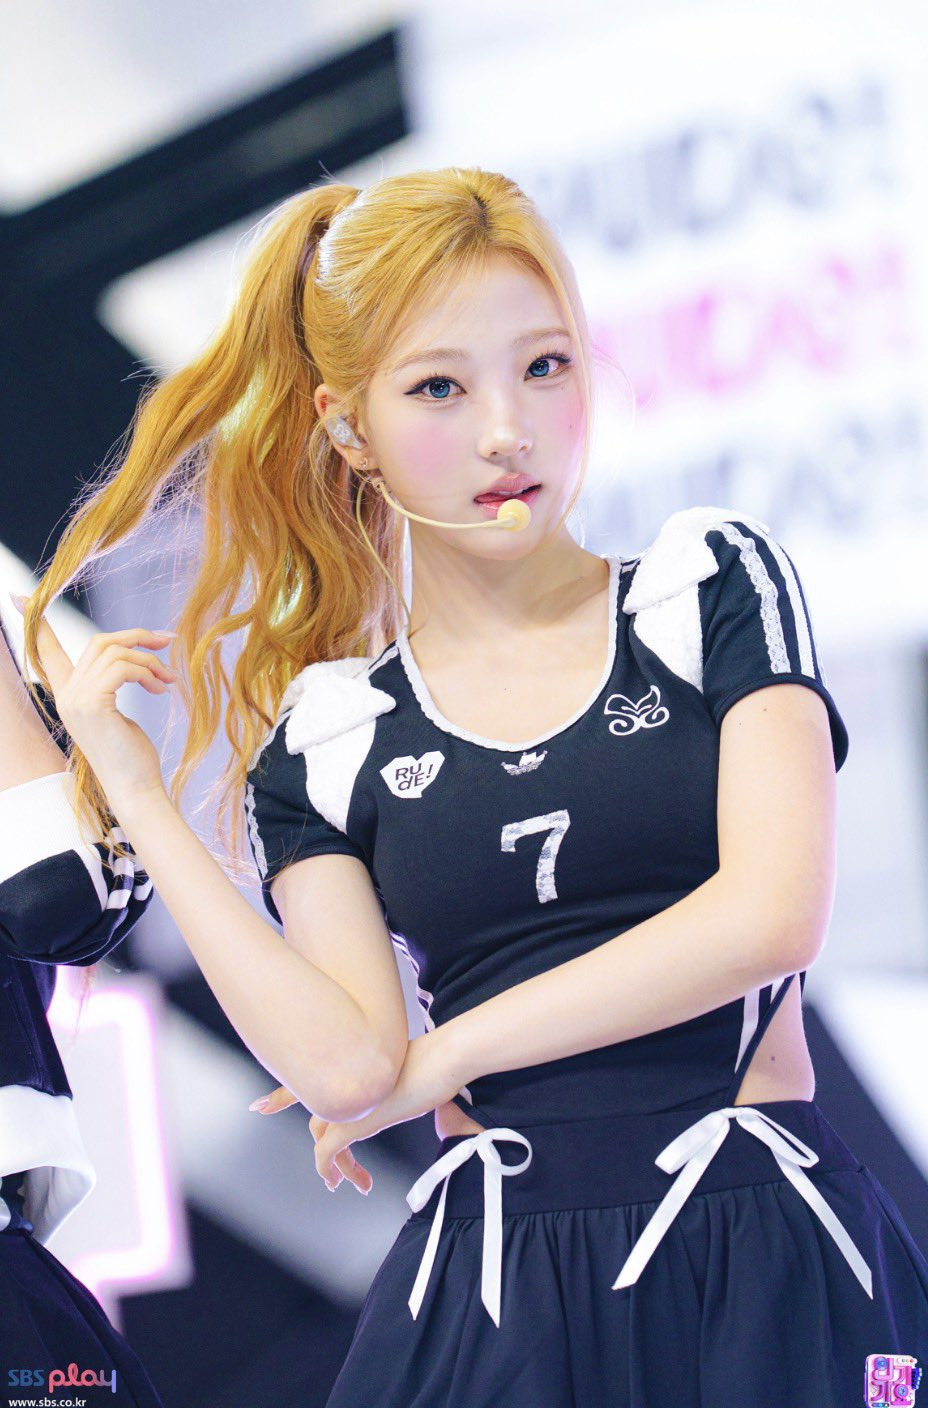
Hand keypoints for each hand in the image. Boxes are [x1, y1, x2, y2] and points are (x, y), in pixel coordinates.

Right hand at [10, 594, 175, 804]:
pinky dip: (147, 672)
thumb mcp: (116, 712)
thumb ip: (112, 683)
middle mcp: (65, 694)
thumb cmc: (130, 754)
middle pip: (97, 641)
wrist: (135, 787)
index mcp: (66, 694)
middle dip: (135, 636)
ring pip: (114, 651)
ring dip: (149, 660)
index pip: (44, 650)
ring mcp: (76, 699)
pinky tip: (160, 689)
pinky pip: (123, 667)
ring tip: (167, 680)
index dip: (36, 621)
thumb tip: (133, 654)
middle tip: (166, 642)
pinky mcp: (94, 704)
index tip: (20, 594)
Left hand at [249, 1028, 463, 1192]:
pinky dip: (329, 1169)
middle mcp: (338, 1082)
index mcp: (349, 1070)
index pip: (302, 1083)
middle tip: (335, 1178)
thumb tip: (443, 1117)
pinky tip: (339, 1182)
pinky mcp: (351, 1121)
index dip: (281, 1096)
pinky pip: (327, 1153)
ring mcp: (342, 1101)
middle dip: (326, 1150)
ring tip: (350, 1185)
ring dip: (336, 1167)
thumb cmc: (436, 1065)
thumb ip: (408, 1095)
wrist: (441, 1058)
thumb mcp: (414, 1079)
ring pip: (323, 1139)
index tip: (260, 1106)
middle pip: (319, 1120)